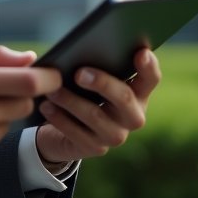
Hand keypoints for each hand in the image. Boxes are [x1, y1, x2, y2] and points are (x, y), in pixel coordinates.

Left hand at [34, 49, 160, 165]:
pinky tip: (46, 106)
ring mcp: (116, 135)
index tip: (140, 52)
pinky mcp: (96, 148)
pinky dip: (59, 117)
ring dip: (71, 100)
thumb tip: (77, 50)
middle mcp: (132, 115)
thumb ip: (93, 62)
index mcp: (138, 92)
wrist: (66, 128)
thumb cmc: (81, 90)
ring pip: (95, 115)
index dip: (149, 66)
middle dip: (102, 83)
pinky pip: (76, 132)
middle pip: (124, 97)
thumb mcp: (90, 76)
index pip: (151, 78)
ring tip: (52, 89)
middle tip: (79, 73)